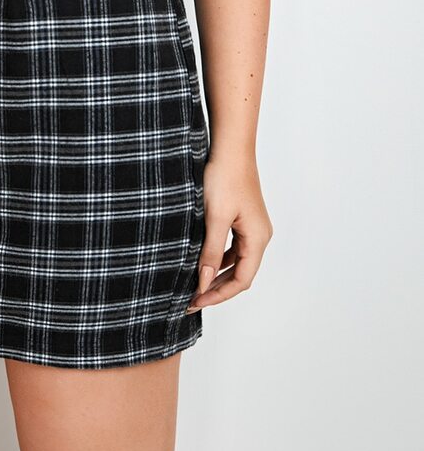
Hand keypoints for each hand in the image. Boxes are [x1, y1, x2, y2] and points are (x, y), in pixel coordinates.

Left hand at [185, 151, 273, 313]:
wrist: (230, 147)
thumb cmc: (224, 177)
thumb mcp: (214, 217)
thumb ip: (210, 252)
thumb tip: (203, 283)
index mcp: (258, 239)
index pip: (242, 281)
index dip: (218, 294)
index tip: (195, 302)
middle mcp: (260, 235)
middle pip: (241, 274)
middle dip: (216, 288)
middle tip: (191, 300)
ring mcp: (253, 226)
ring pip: (236, 261)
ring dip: (216, 274)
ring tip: (194, 284)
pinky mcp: (243, 217)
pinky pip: (232, 246)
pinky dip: (218, 257)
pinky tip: (201, 259)